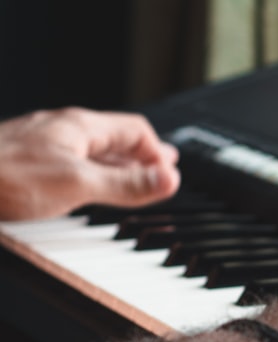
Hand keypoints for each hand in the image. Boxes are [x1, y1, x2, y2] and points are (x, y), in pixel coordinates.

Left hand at [0, 107, 179, 220]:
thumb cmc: (4, 178)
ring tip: (132, 180)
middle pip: (114, 138)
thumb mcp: (79, 184)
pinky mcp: (24, 162)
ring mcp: (41, 144)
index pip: (136, 130)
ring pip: (91, 150)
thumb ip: (126, 184)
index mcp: (79, 127)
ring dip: (116, 165)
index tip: (171, 176)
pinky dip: (90, 174)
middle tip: (161, 171)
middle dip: (142, 156)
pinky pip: (69, 161)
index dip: (159, 153)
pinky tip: (84, 188)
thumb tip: (169, 179)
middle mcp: (60, 130)